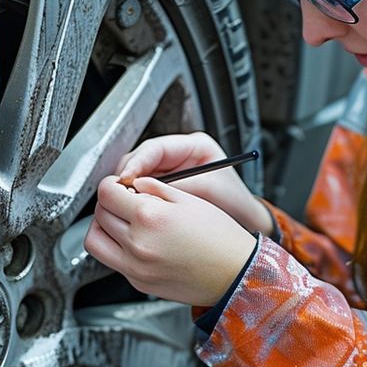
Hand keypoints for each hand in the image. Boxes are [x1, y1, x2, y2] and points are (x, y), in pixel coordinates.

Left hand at [85, 175, 257, 305]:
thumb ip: (155, 188)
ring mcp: (135, 267)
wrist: (235, 273)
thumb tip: (135, 183)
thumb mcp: (189, 201)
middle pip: (99, 215)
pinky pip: (113, 260)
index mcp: (149, 217)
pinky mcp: (138, 282)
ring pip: (96, 240)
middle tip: (123, 200)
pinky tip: (137, 240)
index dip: (111, 184)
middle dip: (108, 203)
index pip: (107, 193)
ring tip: (122, 221)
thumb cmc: (220, 239)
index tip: (119, 185)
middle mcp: (137, 244)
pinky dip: (117, 247)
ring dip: (103, 226)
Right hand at [116, 133, 272, 235]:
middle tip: (120, 193)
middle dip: (129, 175)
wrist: (245, 221)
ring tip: (125, 202)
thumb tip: (144, 187)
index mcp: (194, 145)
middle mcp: (180, 154)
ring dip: (130, 188)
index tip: (126, 178)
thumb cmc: (234, 203)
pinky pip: (145, 190)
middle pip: (142, 158)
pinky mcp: (167, 187)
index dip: (137, 162)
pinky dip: (137, 198)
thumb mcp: (209, 190)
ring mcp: (172, 170)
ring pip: (139, 174)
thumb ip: (177, 186)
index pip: (155, 147)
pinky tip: (134, 209)